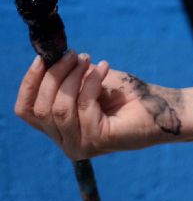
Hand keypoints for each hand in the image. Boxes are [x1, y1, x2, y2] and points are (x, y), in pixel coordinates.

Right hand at [14, 51, 180, 159]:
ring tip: (90, 60)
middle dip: (55, 74)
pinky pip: (84, 106)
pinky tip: (105, 68)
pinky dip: (93, 82)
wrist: (159, 106)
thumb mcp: (89, 80)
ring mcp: (80, 145)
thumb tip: (47, 58)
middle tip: (75, 54)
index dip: (29, 82)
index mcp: (57, 128)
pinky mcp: (98, 141)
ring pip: (60, 108)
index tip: (42, 57)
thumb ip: (67, 76)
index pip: (25, 111)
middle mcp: (64, 142)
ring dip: (74, 76)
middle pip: (41, 108)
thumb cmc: (125, 93)